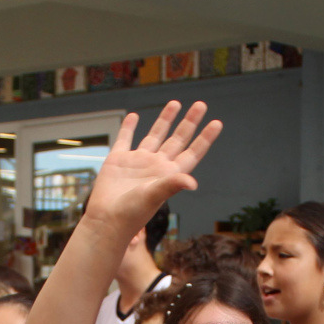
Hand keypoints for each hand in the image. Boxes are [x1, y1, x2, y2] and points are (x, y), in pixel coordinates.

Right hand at [81, 101, 221, 238]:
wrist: (107, 220)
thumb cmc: (132, 213)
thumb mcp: (154, 196)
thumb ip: (172, 185)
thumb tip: (193, 183)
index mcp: (169, 174)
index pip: (192, 152)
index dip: (205, 138)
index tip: (217, 123)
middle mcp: (156, 166)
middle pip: (177, 139)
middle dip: (190, 122)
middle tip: (201, 105)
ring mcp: (138, 161)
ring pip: (155, 135)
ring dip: (165, 119)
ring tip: (176, 103)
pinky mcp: (118, 160)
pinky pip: (125, 138)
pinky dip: (129, 127)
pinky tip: (134, 116)